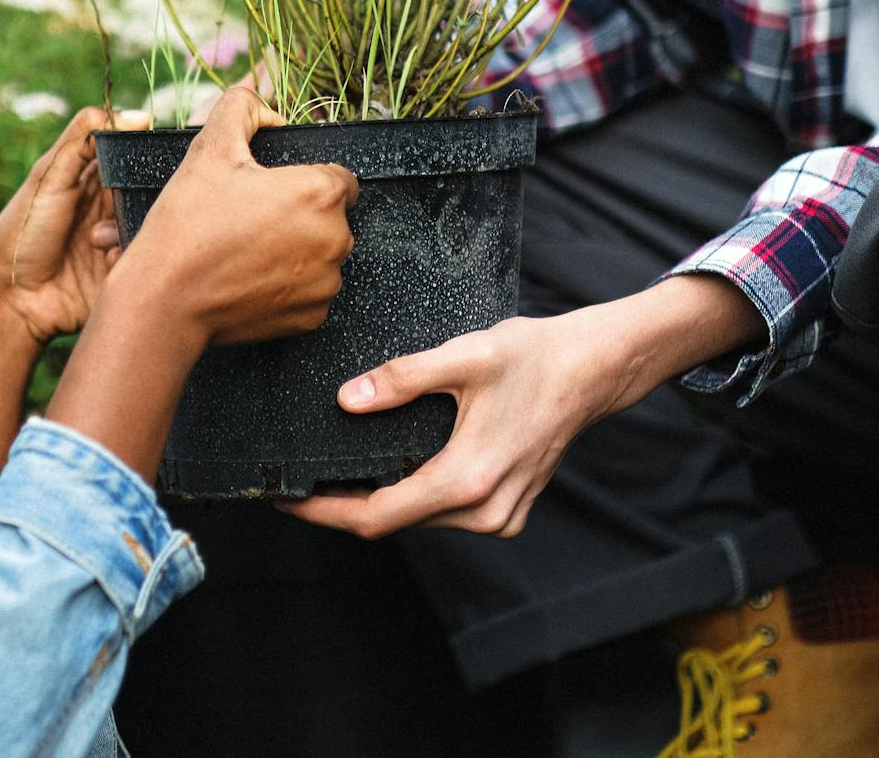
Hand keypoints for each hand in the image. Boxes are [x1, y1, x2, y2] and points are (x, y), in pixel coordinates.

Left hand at [0, 105, 146, 346]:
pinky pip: (144, 258)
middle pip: (151, 191)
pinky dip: (127, 256)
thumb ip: (86, 138)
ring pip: (151, 224)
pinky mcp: (123, 271)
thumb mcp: (49, 175)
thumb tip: (139, 115)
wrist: (12, 297)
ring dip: (128, 229)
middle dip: (142, 197)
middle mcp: (112, 207)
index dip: (147, 157)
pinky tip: (103, 261)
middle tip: (118, 204)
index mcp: (96, 179)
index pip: (137, 158)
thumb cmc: (22, 230)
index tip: (150, 158)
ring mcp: (120, 239)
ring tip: (96, 241)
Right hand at [47, 84, 359, 481]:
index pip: (338, 176)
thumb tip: (256, 88)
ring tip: (246, 249)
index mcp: (321, 192)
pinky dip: (287, 285)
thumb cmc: (188, 223)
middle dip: (299, 214)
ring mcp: (326, 283)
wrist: (165, 301)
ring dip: (295, 249)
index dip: (303, 177)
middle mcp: (336, 239)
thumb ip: (240, 107)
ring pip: (321, 254)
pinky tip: (249, 278)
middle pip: (330, 216)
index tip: (270, 189)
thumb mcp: (209, 149)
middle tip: (249, 218)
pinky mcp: (312, 318)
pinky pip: (309, 292)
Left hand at [278, 276, 763, 538]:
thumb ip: (401, 379)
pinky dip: (414, 496)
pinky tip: (391, 468)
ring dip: (380, 499)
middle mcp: (485, 511)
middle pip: (394, 522)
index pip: (376, 516)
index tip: (284, 499)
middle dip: (345, 504)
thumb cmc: (534, 357)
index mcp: (468, 479)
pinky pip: (445, 514)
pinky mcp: (508, 510)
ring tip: (337, 472)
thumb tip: (346, 401)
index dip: (324, 511)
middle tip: (300, 479)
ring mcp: (500, 516)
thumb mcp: (463, 357)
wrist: (593, 368)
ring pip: (419, 520)